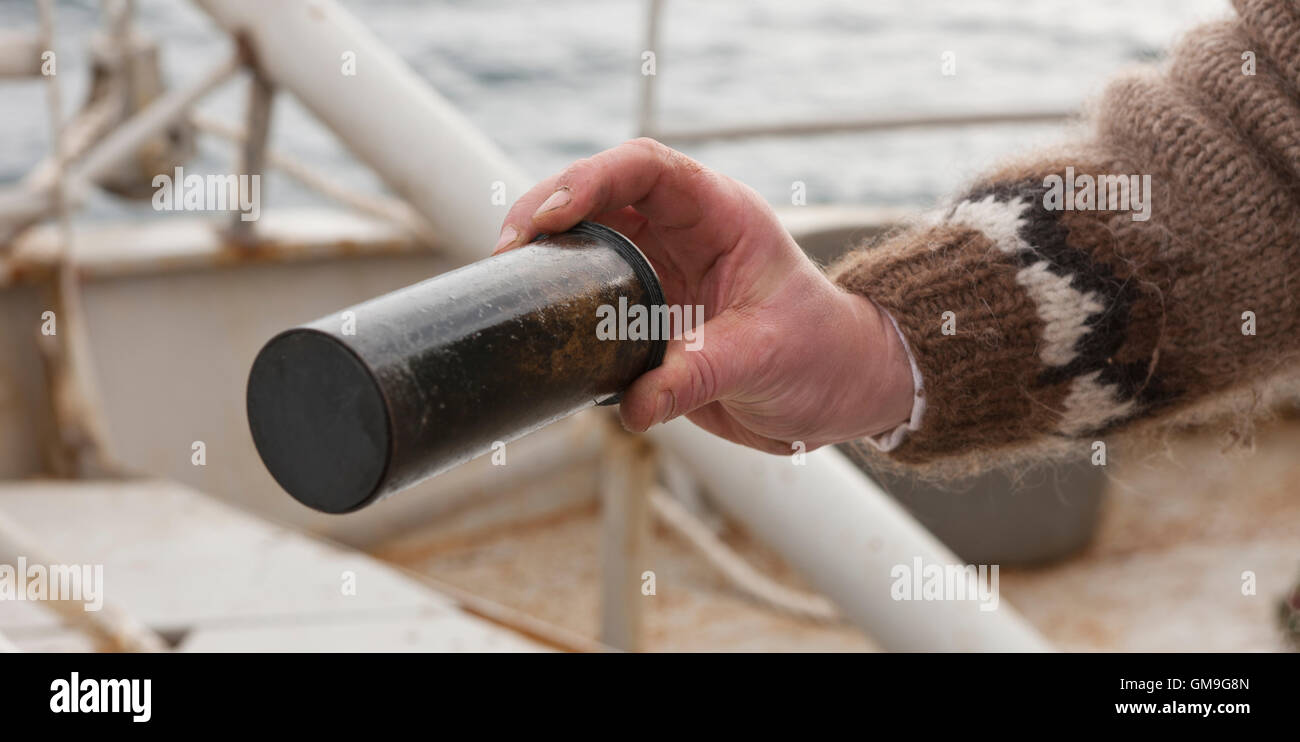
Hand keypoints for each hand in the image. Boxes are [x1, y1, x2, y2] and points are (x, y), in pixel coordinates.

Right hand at [495, 138, 913, 454]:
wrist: (836, 391)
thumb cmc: (821, 353)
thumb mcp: (766, 358)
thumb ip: (700, 375)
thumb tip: (635, 404)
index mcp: (721, 216)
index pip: (646, 168)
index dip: (591, 179)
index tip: (551, 214)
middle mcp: (683, 235)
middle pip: (600, 197)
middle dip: (547, 213)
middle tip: (507, 251)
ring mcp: (660, 273)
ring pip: (587, 244)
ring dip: (545, 257)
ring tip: (506, 282)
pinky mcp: (645, 317)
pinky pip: (592, 301)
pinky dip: (561, 309)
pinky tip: (534, 324)